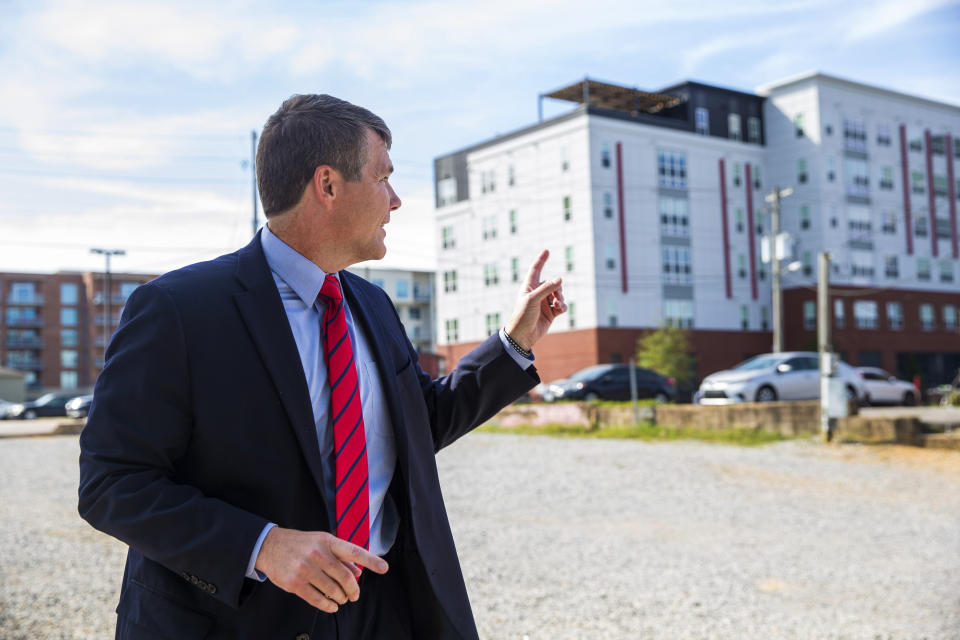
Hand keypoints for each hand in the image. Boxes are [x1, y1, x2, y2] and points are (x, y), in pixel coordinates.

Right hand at [254, 527, 387, 612]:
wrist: (269, 546)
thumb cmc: (301, 544)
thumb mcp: (322, 542)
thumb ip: (341, 557)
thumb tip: (358, 571)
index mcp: (327, 541)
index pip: (354, 551)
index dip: (371, 560)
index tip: (384, 568)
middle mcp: (317, 553)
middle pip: (344, 577)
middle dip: (353, 590)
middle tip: (354, 596)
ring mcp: (305, 568)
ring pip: (332, 590)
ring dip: (341, 598)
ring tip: (341, 599)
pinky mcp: (294, 583)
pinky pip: (316, 599)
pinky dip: (328, 605)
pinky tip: (331, 606)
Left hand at [505, 249, 566, 351]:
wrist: (522, 336)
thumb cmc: (522, 316)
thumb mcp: (533, 299)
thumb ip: (547, 288)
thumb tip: (560, 278)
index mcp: (529, 287)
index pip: (536, 270)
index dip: (541, 260)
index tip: (547, 251)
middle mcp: (537, 293)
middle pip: (552, 283)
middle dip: (557, 288)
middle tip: (556, 296)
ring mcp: (544, 303)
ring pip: (559, 294)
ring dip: (560, 297)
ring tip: (557, 304)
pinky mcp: (551, 313)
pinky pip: (561, 305)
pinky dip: (563, 306)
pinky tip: (560, 309)